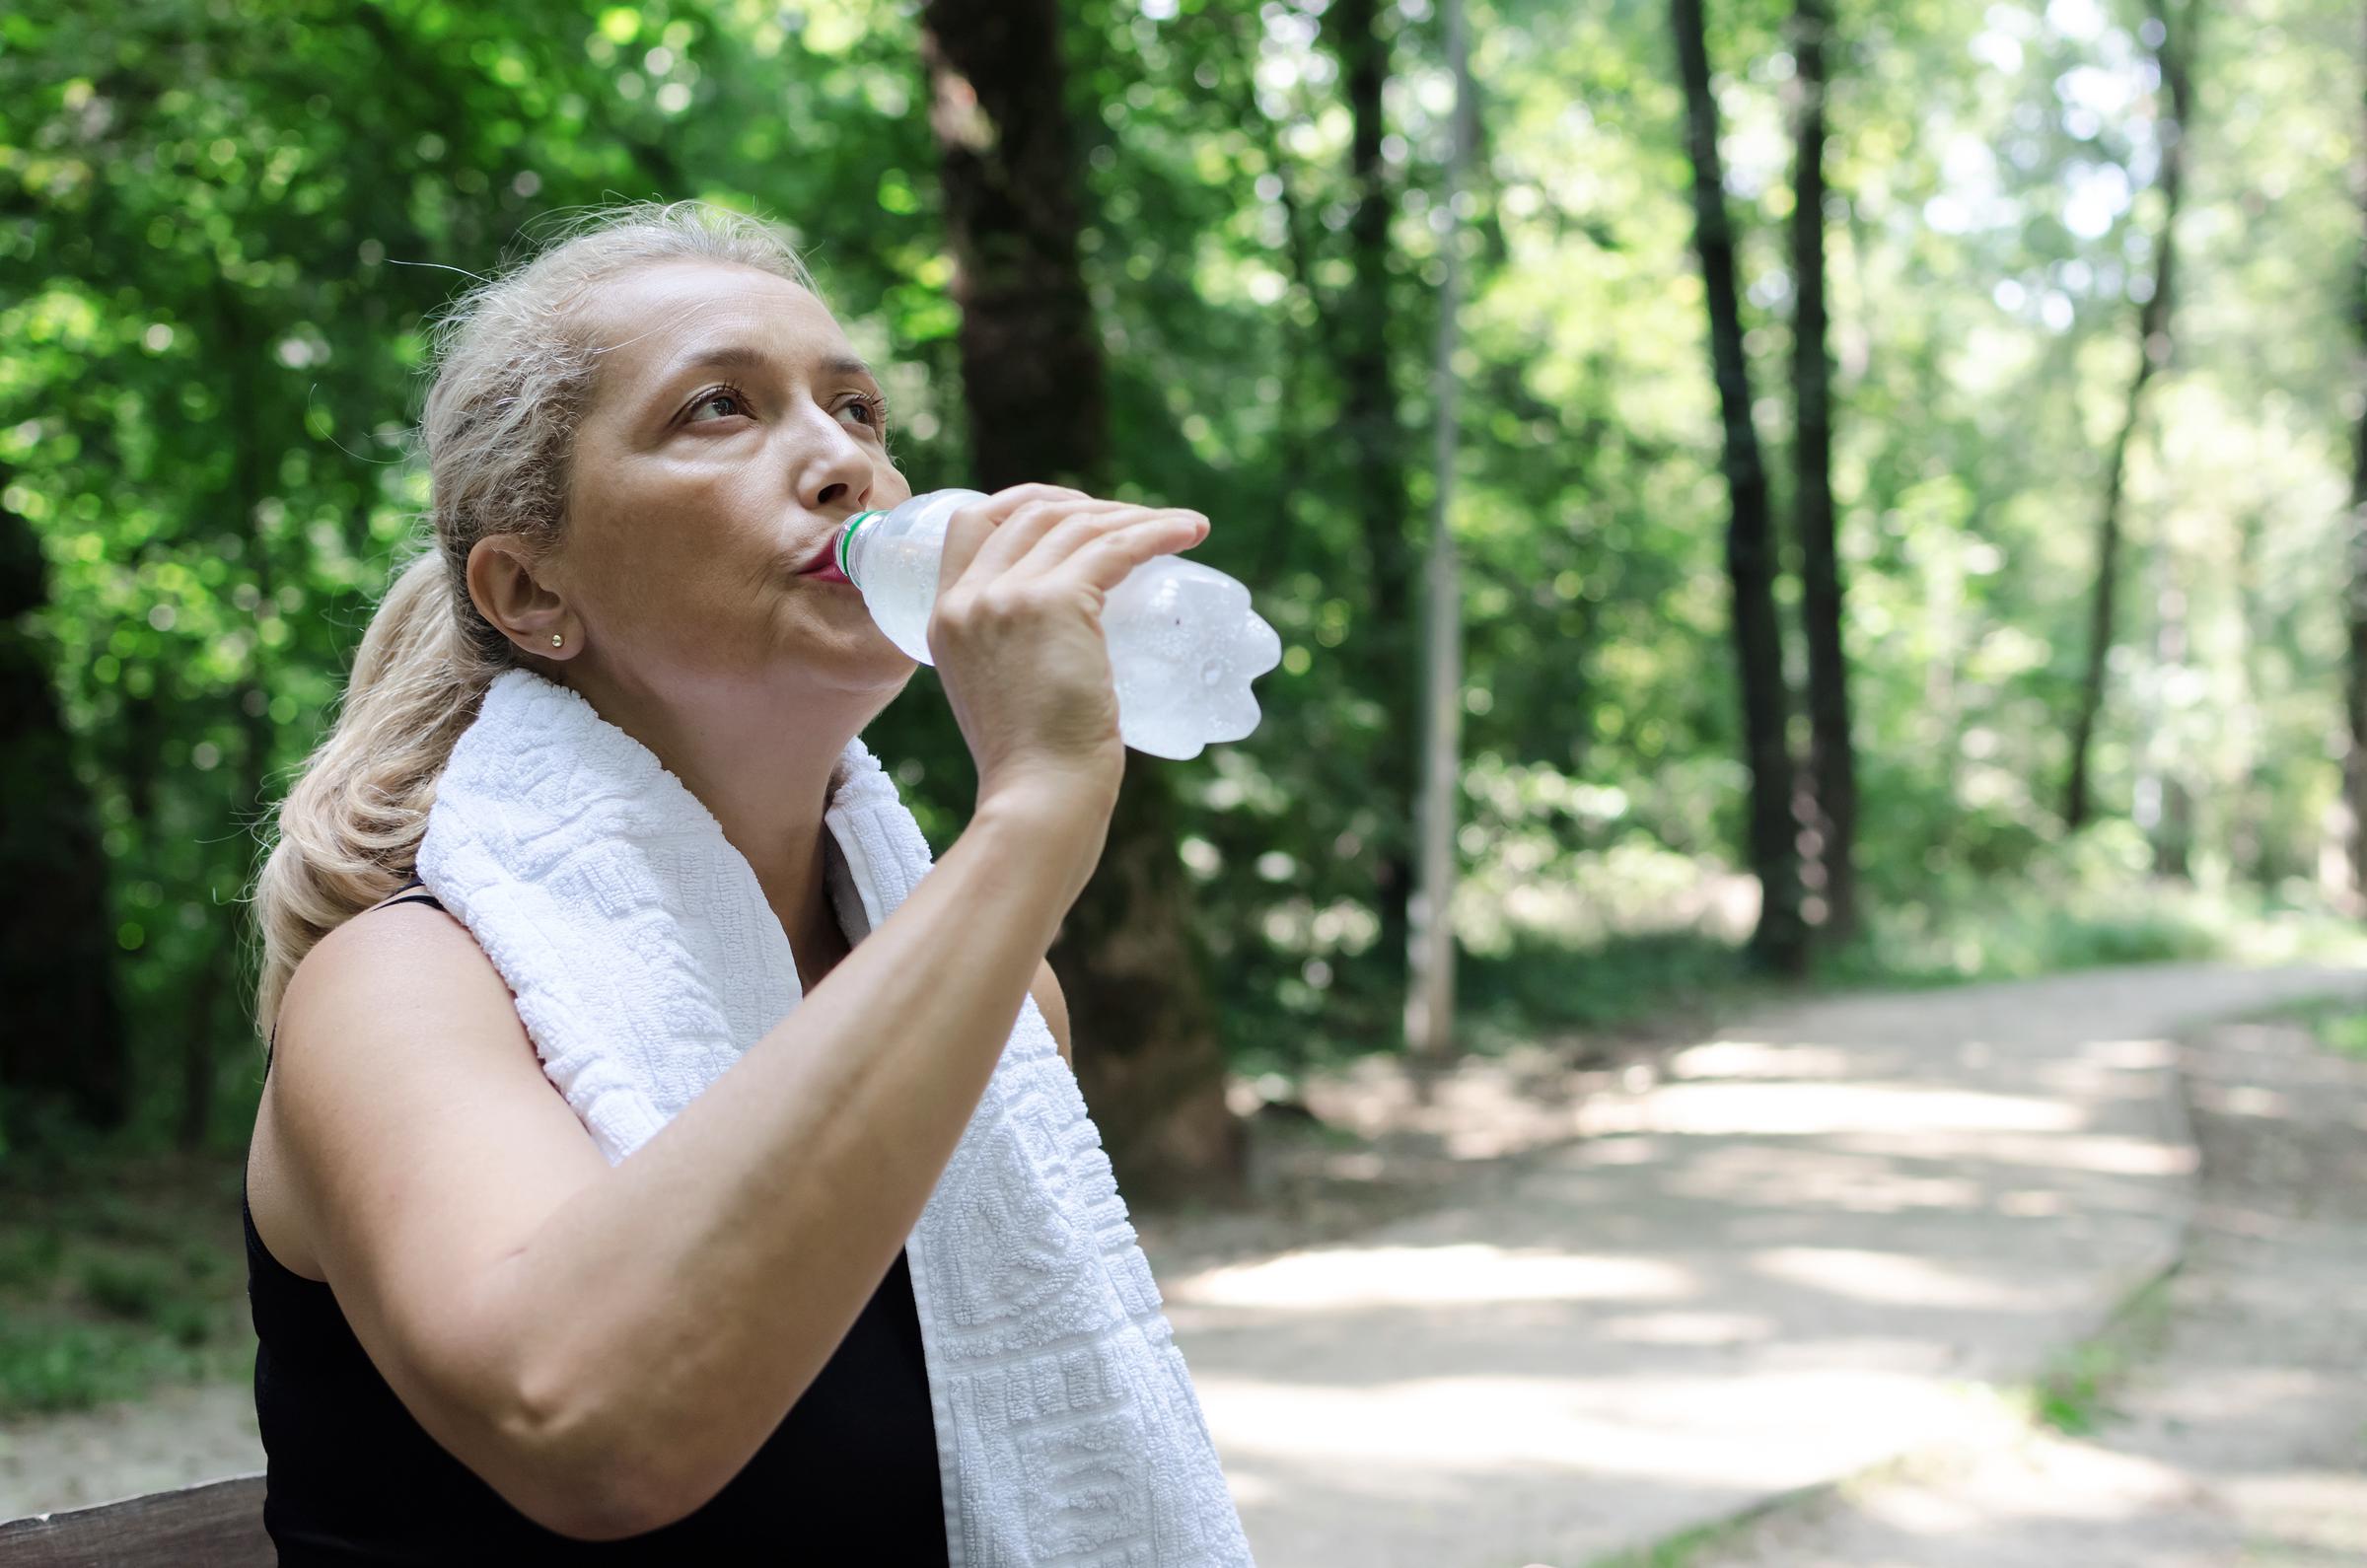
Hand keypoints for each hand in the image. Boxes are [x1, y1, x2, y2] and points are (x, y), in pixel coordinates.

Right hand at [928, 483, 1210, 828]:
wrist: (1039, 798)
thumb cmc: (1033, 769)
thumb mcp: (997, 697)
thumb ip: (1011, 662)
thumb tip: (1059, 652)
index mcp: (943, 617)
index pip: (970, 524)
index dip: (1022, 504)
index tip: (1072, 515)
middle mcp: (968, 598)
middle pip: (1027, 512)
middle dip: (1086, 506)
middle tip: (1133, 524)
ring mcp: (1007, 596)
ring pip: (1076, 524)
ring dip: (1132, 516)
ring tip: (1175, 529)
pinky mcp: (1054, 603)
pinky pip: (1115, 546)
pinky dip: (1158, 531)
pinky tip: (1190, 531)